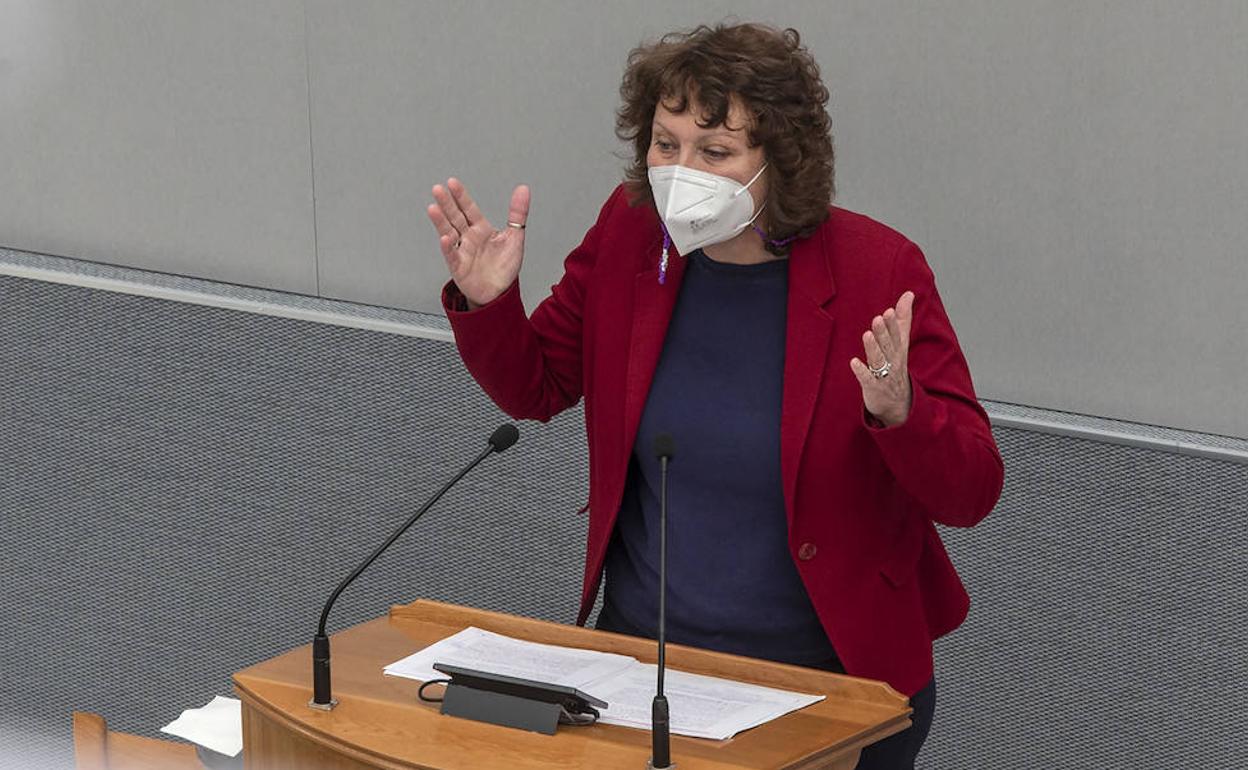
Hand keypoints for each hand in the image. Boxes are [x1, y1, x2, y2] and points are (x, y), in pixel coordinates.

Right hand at [427, 178, 529, 307]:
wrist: (500, 292)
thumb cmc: (504, 266)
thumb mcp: (515, 236)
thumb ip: (517, 213)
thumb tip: (523, 189)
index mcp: (481, 229)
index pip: (469, 209)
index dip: (461, 196)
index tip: (452, 182)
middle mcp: (468, 238)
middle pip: (455, 217)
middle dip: (446, 204)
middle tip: (437, 189)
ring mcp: (462, 251)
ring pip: (449, 233)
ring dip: (440, 221)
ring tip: (433, 208)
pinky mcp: (459, 267)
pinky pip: (452, 256)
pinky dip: (448, 248)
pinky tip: (445, 238)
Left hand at [850, 291, 914, 426]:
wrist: (899, 404)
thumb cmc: (896, 366)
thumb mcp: (902, 342)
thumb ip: (903, 318)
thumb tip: (908, 294)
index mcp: (899, 350)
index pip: (897, 335)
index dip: (893, 324)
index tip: (889, 311)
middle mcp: (893, 362)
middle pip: (888, 346)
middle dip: (884, 333)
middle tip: (877, 318)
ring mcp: (884, 376)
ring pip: (879, 360)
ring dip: (873, 348)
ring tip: (867, 334)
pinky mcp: (873, 388)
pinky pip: (867, 379)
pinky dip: (861, 371)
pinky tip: (854, 362)